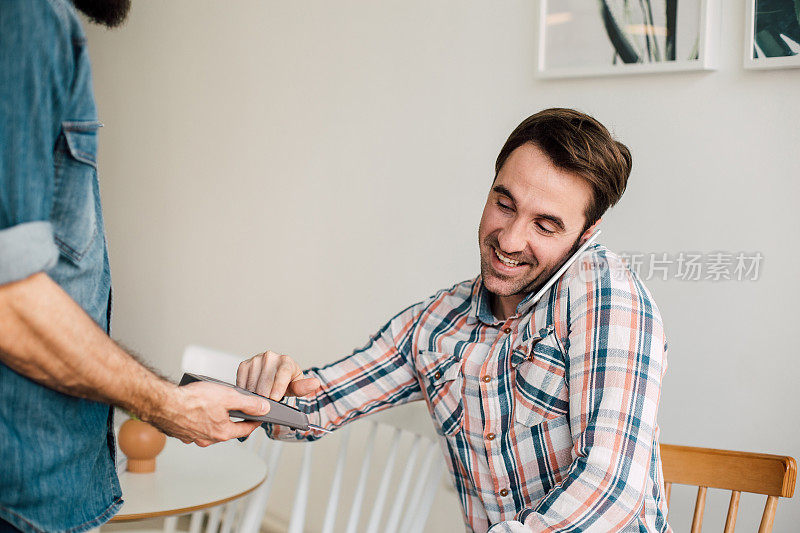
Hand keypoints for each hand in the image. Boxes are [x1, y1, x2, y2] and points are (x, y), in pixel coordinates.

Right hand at [145, 381, 269, 446]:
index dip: (255, 421)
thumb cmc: (192, 399)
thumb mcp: (228, 397)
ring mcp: (193, 438)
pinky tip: (197, 408)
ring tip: (213, 404)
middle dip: (234, 419)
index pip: (246, 429)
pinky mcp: (181, 433)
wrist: (163, 402)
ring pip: (211, 429)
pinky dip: (199, 420)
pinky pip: (196, 428)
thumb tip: (264, 408)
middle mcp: (208, 439)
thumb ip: (248, 404)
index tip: (260, 417)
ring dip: (215, 419)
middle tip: (236, 407)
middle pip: (228, 430)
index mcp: (222, 432)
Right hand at [237, 350, 319, 399]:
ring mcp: (256, 359)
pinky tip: (252, 395)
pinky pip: (242, 383)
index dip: (278, 387)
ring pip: (252, 384)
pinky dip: (246, 392)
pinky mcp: (244, 364)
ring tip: (260, 402)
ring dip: (255, 397)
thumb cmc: (287, 381)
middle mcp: (270, 357)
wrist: (274, 373)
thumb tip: (315, 383)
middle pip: (265, 381)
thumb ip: (303, 387)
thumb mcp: (296, 385)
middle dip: (266, 397)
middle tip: (267, 407)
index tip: (275, 398)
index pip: (282, 373)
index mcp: (286, 361)